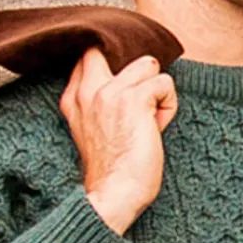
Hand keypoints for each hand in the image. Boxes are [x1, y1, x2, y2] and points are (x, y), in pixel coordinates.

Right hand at [60, 48, 177, 233]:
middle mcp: (87, 90)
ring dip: (156, 89)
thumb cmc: (112, 171)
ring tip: (150, 119)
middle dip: (132, 66)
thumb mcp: (93, 130)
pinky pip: (165, 82)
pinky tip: (158, 129)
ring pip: (148, 63)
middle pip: (109, 46)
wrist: (114, 196)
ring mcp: (109, 92)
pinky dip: (169, 106)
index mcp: (73, 99)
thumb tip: (135, 81)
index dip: (113, 64)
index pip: (89, 55)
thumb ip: (100, 103)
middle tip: (141, 96)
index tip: (126, 90)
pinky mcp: (134, 99)